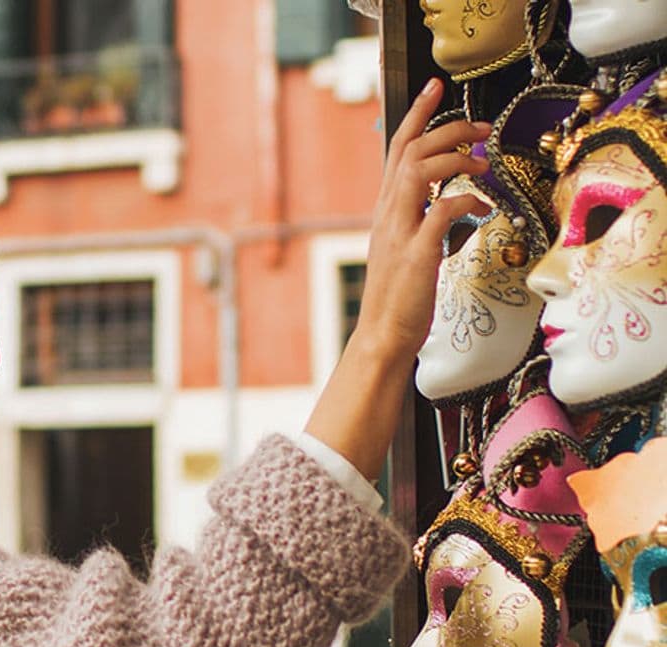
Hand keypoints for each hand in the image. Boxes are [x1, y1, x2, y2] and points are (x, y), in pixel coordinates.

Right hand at [357, 77, 492, 363]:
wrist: (383, 336)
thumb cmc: (398, 298)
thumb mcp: (405, 248)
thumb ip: (420, 219)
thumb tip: (451, 200)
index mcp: (385, 211)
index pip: (397, 148)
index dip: (418, 114)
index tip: (436, 89)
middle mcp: (388, 215)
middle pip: (411, 149)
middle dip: (448, 127)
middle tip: (480, 126)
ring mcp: (401, 233)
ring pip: (421, 170)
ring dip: (457, 158)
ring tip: (483, 162)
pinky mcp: (418, 254)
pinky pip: (442, 210)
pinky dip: (466, 200)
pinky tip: (483, 206)